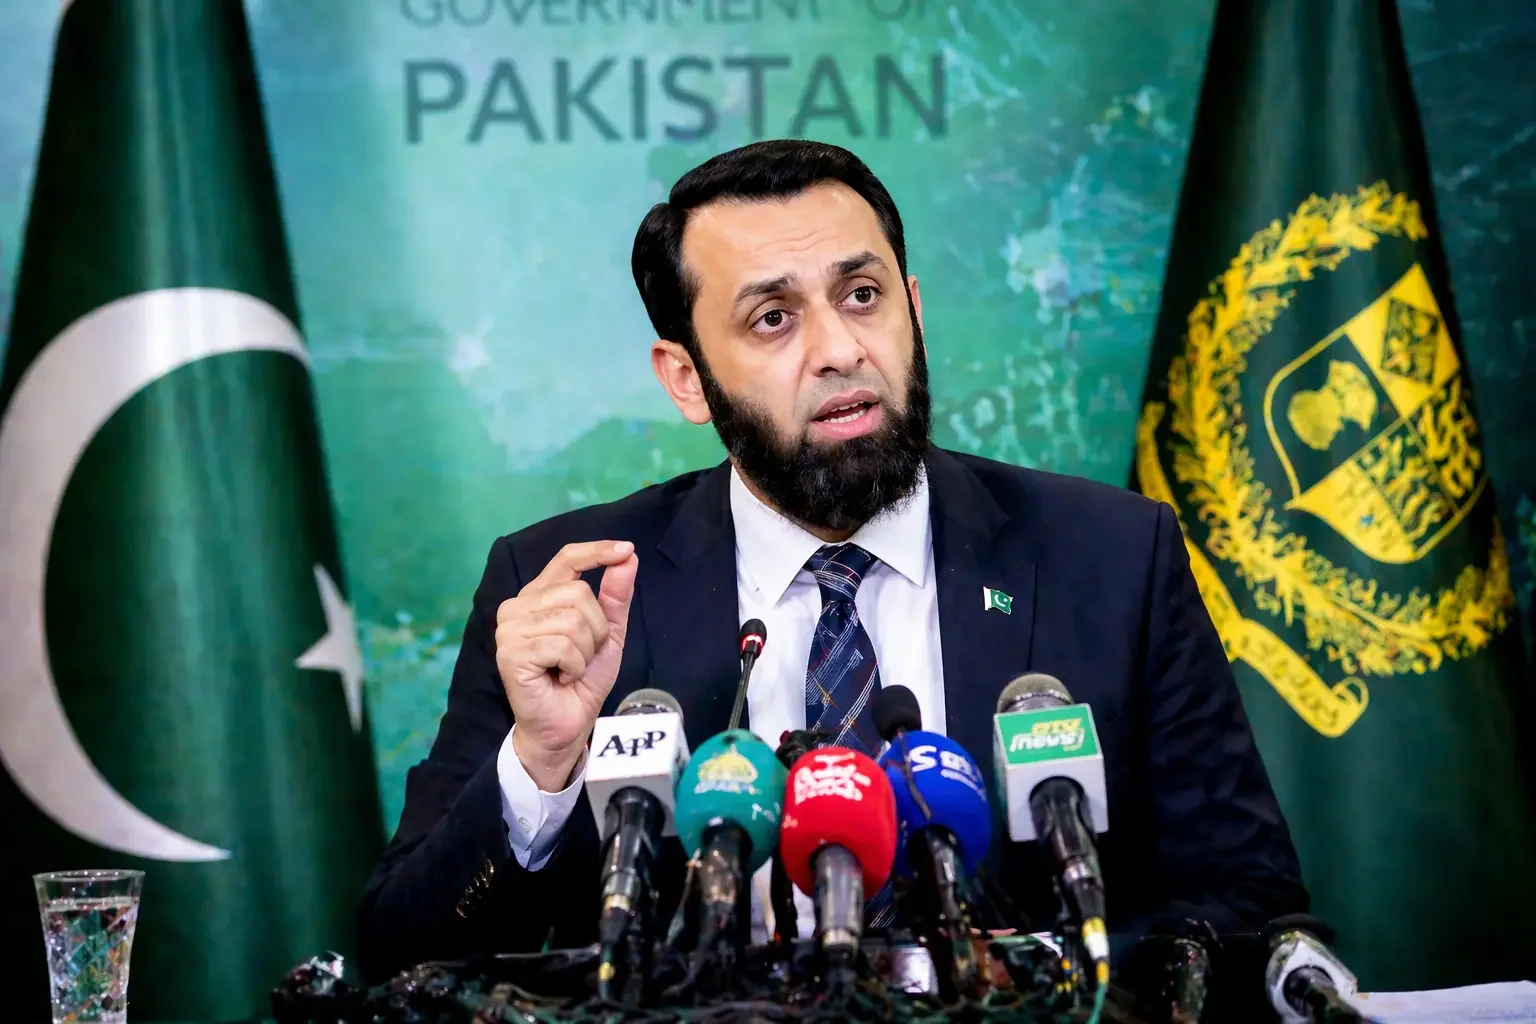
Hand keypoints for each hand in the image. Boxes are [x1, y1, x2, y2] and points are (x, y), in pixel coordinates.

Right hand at [495, 540, 638, 790]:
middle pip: (579, 593)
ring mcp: (509, 629)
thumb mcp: (608, 633)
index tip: (626, 550)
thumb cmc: (582, 678)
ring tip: (570, 668)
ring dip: (585, 651)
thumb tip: (628, 557)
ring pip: (573, 619)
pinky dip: (574, 665)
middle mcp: (517, 606)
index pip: (566, 558)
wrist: (567, 724)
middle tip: (582, 656)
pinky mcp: (511, 653)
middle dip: (596, 629)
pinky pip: (562, 645)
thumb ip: (615, 596)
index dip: (596, 552)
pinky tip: (560, 677)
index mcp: (539, 595)